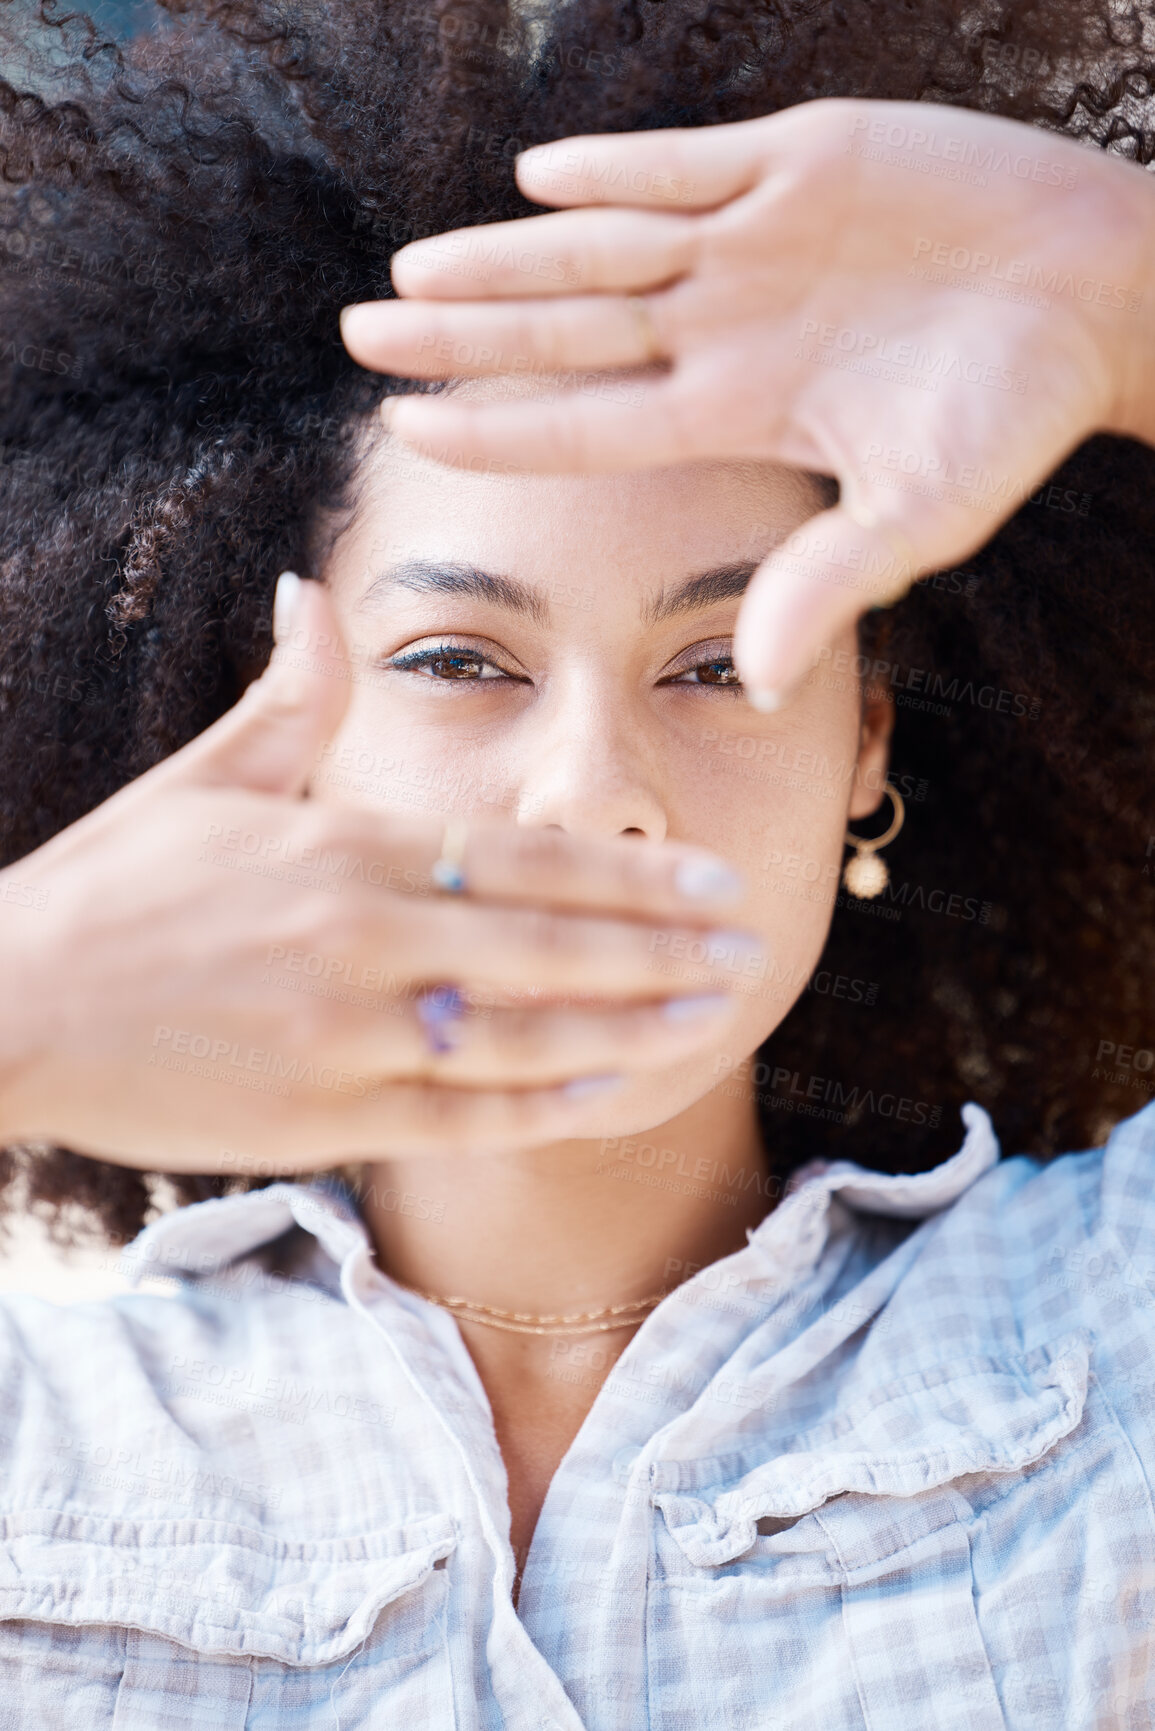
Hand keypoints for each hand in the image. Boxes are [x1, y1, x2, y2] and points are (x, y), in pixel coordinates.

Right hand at [0, 580, 753, 1172]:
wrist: (10, 1004)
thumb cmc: (111, 889)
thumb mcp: (203, 779)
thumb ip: (289, 696)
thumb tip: (312, 595)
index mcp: (343, 847)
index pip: (524, 858)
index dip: (631, 874)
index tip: (715, 878)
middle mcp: (359, 938)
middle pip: (550, 944)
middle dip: (664, 948)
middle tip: (754, 946)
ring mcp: (342, 1034)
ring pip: (522, 1034)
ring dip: (630, 1025)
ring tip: (713, 1014)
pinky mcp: (316, 1115)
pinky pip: (455, 1117)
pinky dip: (538, 1105)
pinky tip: (609, 1089)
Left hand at [340, 97, 1154, 703]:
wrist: (1098, 295)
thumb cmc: (1013, 414)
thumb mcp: (921, 513)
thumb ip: (829, 580)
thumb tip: (750, 682)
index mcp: (738, 410)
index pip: (590, 424)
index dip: (499, 428)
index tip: (407, 432)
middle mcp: (725, 326)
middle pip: (568, 332)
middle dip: (464, 336)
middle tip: (358, 336)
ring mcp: (755, 241)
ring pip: (604, 246)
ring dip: (509, 257)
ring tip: (412, 269)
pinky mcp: (802, 159)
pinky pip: (689, 163)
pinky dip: (619, 170)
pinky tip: (538, 180)